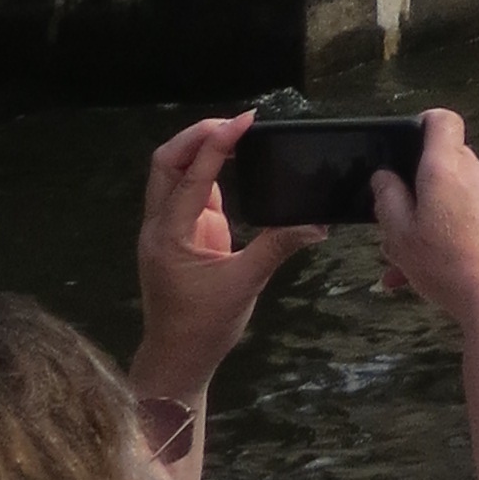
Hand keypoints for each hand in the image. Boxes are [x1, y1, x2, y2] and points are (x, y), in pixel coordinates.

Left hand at [134, 114, 321, 403]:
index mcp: (169, 235)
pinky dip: (205, 169)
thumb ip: (278, 246)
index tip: (246, 120)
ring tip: (236, 133)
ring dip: (198, 149)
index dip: (217, 144)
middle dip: (198, 136)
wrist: (178, 359)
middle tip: (238, 123)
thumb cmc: (204, 325)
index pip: (191, 176)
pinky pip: (187, 190)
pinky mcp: (180, 234)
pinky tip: (231, 160)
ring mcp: (167, 228)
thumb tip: (318, 223)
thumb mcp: (244, 284)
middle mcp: (160, 225)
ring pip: (171, 173)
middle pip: (166, 163)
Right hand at [367, 113, 478, 328]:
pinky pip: (462, 219)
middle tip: (392, 224)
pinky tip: (416, 278)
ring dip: (423, 222)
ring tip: (399, 263)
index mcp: (446, 166)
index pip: (442, 121)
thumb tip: (384, 176)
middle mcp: (473, 173)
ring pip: (447, 198)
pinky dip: (441, 237)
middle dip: (413, 190)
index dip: (421, 124)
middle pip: (440, 165)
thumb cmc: (447, 262)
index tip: (403, 146)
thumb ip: (387, 199)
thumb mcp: (400, 233)